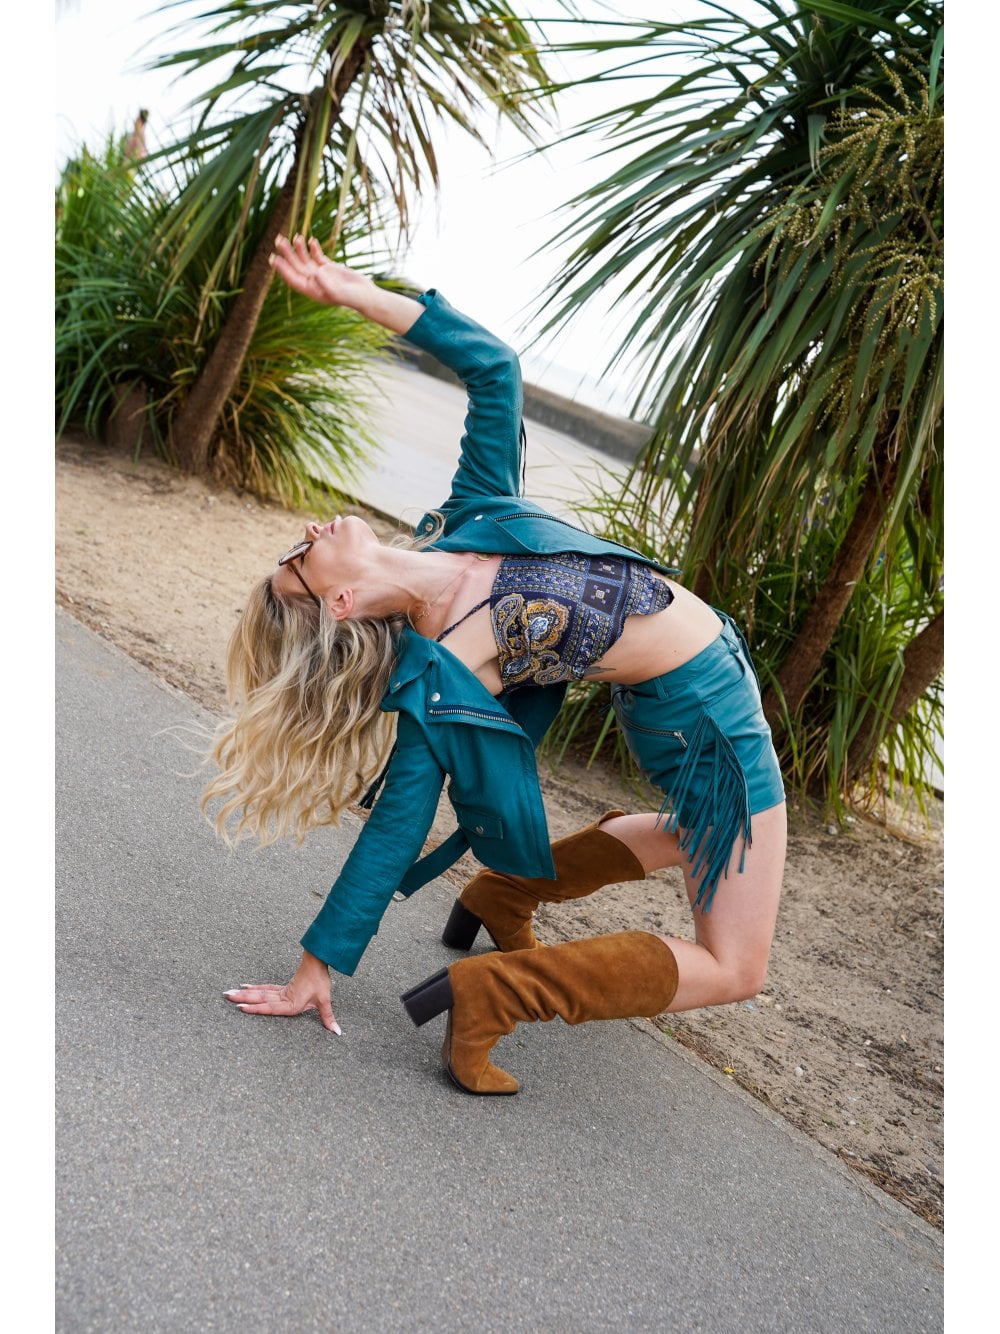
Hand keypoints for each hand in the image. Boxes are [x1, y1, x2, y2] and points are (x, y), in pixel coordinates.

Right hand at [224, 949, 340, 1032]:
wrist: (318, 962)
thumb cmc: (320, 981)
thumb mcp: (325, 1000)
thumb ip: (328, 1017)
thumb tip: (337, 1032)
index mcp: (290, 1003)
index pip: (270, 1007)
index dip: (255, 1008)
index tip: (241, 1008)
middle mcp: (282, 997)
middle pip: (260, 998)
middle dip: (243, 998)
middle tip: (226, 997)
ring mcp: (281, 991)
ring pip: (260, 992)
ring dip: (245, 993)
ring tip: (230, 993)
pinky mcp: (283, 987)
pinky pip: (266, 988)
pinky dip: (256, 987)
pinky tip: (246, 986)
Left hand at [268, 234, 372, 309]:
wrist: (366, 296)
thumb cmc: (354, 299)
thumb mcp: (341, 293)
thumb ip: (328, 284)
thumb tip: (317, 272)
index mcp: (313, 291)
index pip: (293, 278)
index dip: (282, 268)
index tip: (273, 258)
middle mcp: (314, 282)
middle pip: (296, 266)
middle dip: (287, 253)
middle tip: (278, 239)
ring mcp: (321, 274)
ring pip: (305, 259)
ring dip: (299, 248)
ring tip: (295, 236)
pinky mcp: (330, 267)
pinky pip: (318, 256)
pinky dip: (314, 248)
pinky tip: (311, 240)